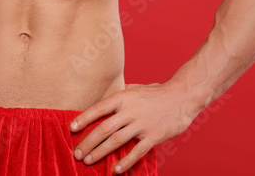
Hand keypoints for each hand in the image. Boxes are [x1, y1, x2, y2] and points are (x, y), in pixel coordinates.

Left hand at [70, 82, 197, 172]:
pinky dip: (125, 161)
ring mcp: (142, 124)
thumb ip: (120, 94)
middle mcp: (130, 110)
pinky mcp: (154, 136)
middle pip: (104, 128)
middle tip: (77, 152)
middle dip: (88, 142)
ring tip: (88, 161)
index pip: (99, 108)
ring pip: (116, 140)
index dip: (84, 118)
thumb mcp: (136, 87)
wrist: (183, 96)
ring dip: (100, 152)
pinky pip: (137, 151)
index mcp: (124, 97)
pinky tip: (116, 169)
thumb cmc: (157, 93)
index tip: (72, 128)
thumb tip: (104, 97)